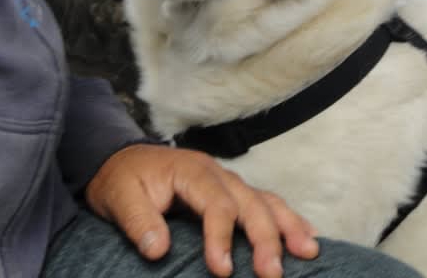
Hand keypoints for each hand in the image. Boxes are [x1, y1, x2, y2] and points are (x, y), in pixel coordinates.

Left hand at [85, 144, 318, 277]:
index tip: (222, 271)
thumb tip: (159, 249)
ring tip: (307, 251)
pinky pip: (265, 202)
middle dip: (265, 237)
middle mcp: (217, 173)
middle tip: (272, 273)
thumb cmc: (122, 178)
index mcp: (192, 171)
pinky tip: (305, 235)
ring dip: (288, 226)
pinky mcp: (232, 192)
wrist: (121, 159)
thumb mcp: (118, 197)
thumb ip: (139, 221)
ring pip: (265, 200)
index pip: (217, 204)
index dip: (222, 238)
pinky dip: (286, 218)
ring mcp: (228, 180)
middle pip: (250, 203)